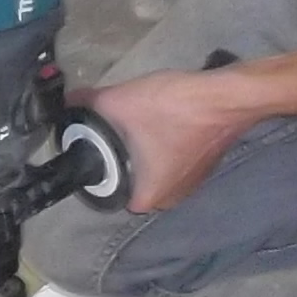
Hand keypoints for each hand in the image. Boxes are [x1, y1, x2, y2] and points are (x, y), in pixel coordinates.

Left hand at [90, 65, 265, 212]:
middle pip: (131, 178)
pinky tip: (165, 122)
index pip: (110, 190)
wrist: (226, 96)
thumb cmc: (172, 108)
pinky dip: (166, 145)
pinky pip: (173, 161)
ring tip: (140, 122)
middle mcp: (169, 200)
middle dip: (124, 154)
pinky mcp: (205, 167)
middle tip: (117, 128)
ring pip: (154, 169)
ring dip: (146, 149)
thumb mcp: (119, 101)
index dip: (101, 164)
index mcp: (147, 198)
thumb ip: (89, 104)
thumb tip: (69, 102)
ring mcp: (191, 185)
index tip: (97, 142)